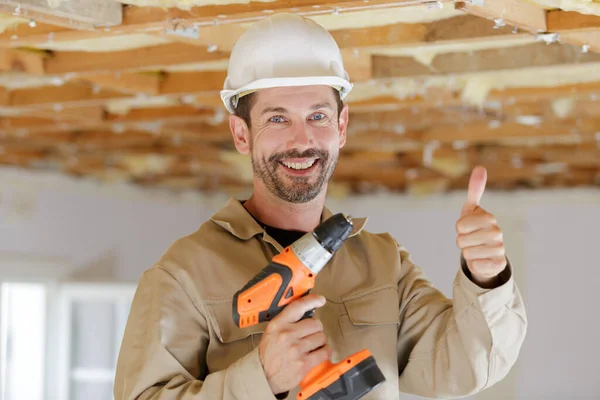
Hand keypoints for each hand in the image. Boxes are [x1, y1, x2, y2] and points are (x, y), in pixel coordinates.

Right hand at [258, 293, 330, 394]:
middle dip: (315, 329)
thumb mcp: (272, 332)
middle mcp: (287, 335)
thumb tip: (307, 312)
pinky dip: (325, 352)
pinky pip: (324, 352)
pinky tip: (318, 353)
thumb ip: (287, 321)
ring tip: (312, 346)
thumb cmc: (269, 354)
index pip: (298, 306)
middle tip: (309, 335)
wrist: (264, 376)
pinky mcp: (304, 363)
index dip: (312, 300)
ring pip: (321, 337)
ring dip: (320, 342)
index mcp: (278, 325)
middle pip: (316, 323)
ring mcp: (296, 349)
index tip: (320, 299)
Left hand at [456, 166, 506, 287]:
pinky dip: (475, 264)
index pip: (460, 225)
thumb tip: (480, 167)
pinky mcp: (498, 265)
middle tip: (470, 239)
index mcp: (489, 218)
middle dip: (461, 241)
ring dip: (467, 253)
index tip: (466, 227)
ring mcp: (499, 249)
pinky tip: (481, 260)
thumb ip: (475, 189)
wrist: (486, 251)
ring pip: (467, 254)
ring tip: (475, 249)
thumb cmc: (475, 227)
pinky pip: (477, 265)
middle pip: (461, 240)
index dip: (459, 228)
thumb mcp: (471, 209)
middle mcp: (497, 233)